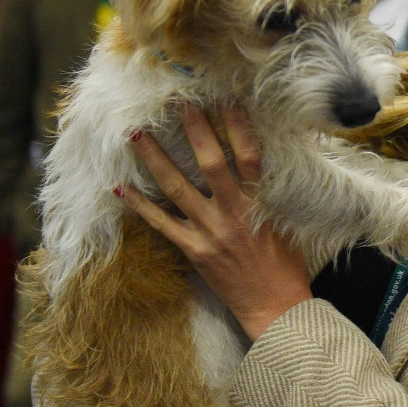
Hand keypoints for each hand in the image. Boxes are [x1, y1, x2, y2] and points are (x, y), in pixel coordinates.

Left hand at [118, 103, 311, 339]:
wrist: (275, 307)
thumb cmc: (285, 266)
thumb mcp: (286, 223)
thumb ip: (269, 194)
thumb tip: (258, 165)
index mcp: (260, 203)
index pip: (250, 155)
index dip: (238, 125)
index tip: (225, 99)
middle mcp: (233, 212)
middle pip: (211, 163)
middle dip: (195, 130)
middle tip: (178, 102)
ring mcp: (209, 231)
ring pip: (177, 188)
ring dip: (155, 159)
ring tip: (136, 134)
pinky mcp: (193, 250)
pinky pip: (161, 224)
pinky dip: (141, 205)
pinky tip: (121, 188)